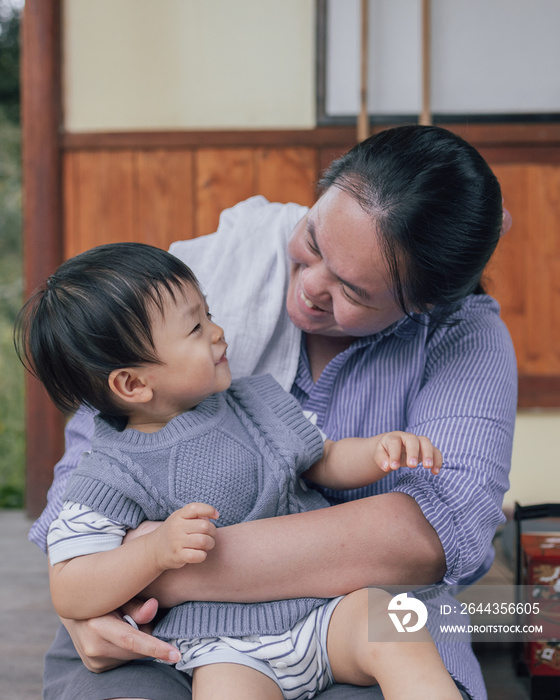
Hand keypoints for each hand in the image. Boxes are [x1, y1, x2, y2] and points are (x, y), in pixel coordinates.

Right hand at [61, 597, 180, 671]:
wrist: (73, 606)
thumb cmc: (103, 595)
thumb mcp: (119, 594)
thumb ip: (136, 605)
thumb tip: (154, 607)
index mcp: (96, 625)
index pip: (132, 640)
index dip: (156, 648)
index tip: (176, 655)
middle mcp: (92, 646)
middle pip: (136, 649)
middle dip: (147, 638)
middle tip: (140, 618)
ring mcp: (92, 660)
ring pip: (131, 656)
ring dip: (137, 644)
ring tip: (124, 623)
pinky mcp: (94, 667)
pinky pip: (123, 659)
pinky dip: (128, 649)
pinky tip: (118, 634)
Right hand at [148, 502, 218, 570]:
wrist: (154, 550)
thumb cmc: (173, 532)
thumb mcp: (180, 518)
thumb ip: (195, 515)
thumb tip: (213, 515)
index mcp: (179, 515)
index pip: (195, 508)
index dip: (209, 510)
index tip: (216, 516)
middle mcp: (177, 527)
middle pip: (205, 526)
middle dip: (213, 531)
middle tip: (211, 535)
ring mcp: (177, 542)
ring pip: (204, 541)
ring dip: (210, 544)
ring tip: (207, 545)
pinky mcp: (178, 556)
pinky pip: (199, 555)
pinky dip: (203, 555)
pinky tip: (200, 553)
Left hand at [375, 432, 441, 474]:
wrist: (392, 444)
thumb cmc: (385, 450)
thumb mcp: (379, 453)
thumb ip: (381, 459)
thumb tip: (387, 467)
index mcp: (393, 437)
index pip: (394, 442)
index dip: (394, 454)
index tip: (393, 467)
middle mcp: (407, 437)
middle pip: (412, 439)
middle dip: (413, 452)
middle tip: (411, 466)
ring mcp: (418, 441)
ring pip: (426, 442)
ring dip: (428, 454)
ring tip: (427, 467)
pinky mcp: (427, 448)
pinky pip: (435, 451)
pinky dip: (437, 460)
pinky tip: (435, 472)